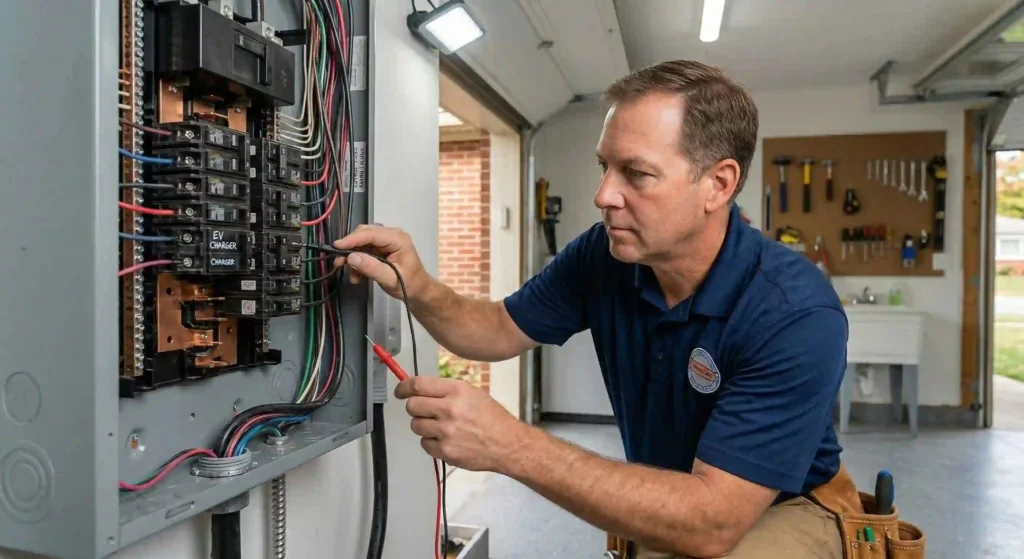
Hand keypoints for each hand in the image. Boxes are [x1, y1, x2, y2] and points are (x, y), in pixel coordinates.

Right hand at [332, 224, 429, 299]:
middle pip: (364, 234)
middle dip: (350, 248)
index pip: (371, 234)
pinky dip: (358, 262)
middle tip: (339, 263)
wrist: (418, 291)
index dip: (352, 239)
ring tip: (352, 275)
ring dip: (353, 258)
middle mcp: (391, 235)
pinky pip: (363, 251)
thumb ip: (371, 268)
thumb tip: (351, 257)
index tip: (336, 246)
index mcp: (397, 239)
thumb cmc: (409, 285)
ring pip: (361, 243)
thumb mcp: (390, 279)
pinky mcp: (381, 249)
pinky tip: (357, 276)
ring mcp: (385, 242)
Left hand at [395, 376, 530, 472]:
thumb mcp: (473, 393)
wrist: (507, 444)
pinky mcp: (446, 451)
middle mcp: (450, 409)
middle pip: (412, 405)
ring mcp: (446, 432)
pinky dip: (432, 443)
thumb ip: (447, 390)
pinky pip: (425, 444)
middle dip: (415, 407)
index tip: (400, 391)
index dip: (404, 387)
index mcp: (457, 391)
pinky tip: (447, 440)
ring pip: (415, 425)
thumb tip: (420, 389)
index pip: (418, 385)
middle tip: (424, 411)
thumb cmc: (492, 418)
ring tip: (441, 427)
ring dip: (424, 425)